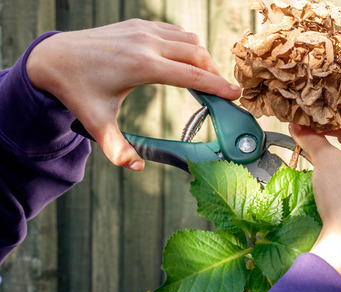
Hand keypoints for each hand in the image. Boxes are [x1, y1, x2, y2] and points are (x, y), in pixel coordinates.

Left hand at [26, 19, 240, 170]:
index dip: (218, 86)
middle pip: (197, 55)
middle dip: (215, 73)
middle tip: (222, 93)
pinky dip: (187, 46)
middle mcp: (147, 43)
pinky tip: (186, 62)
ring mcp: (143, 30)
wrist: (53, 58)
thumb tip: (136, 167)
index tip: (235, 95)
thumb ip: (118, 149)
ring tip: (206, 79)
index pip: (192, 76)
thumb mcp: (96, 123)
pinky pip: (175, 32)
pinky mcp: (139, 24)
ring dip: (202, 59)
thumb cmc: (76, 91)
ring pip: (189, 40)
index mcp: (143, 66)